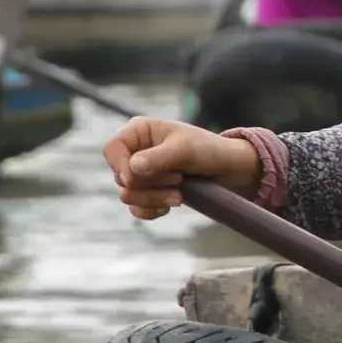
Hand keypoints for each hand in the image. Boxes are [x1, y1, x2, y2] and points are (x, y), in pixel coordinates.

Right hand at [103, 117, 261, 218]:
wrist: (229, 171)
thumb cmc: (208, 151)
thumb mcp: (185, 150)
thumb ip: (159, 158)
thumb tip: (132, 170)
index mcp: (139, 132)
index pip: (112, 150)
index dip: (120, 166)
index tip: (136, 178)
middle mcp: (136, 152)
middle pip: (121, 177)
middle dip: (149, 185)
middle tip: (178, 180)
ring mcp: (141, 174)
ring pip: (128, 195)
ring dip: (154, 198)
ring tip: (180, 194)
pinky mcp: (149, 193)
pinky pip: (137, 209)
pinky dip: (152, 210)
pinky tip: (171, 205)